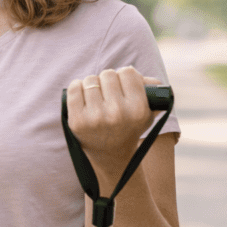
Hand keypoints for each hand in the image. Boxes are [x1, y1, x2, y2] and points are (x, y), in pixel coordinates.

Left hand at [65, 67, 160, 192]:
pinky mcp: (77, 121)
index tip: (124, 85)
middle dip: (108, 81)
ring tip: (97, 98)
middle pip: (108, 74)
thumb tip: (138, 74)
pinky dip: (78, 87)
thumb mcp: (148, 112)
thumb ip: (152, 89)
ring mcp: (95, 118)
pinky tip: (84, 96)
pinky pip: (74, 88)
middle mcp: (117, 114)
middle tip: (109, 93)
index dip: (126, 76)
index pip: (128, 72)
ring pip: (90, 80)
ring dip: (93, 85)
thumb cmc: (129, 126)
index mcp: (138, 110)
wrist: (110, 153)